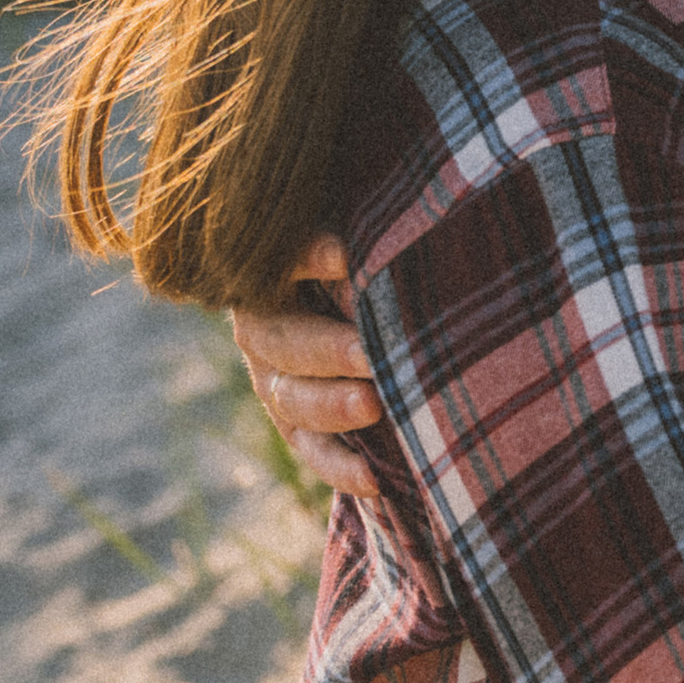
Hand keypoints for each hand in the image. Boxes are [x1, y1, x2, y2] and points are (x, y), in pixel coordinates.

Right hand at [227, 232, 381, 498]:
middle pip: (281, 339)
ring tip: (373, 406)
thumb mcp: (364, 231)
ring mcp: (276, 380)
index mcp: (273, 270)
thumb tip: (418, 205)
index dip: (308, 256)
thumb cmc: (374, 247)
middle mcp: (265, 327)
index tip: (347, 254)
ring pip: (291, 399)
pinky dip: (342, 467)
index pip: (281, 259)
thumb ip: (376, 224)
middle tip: (368, 351)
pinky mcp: (296, 426)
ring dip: (331, 405)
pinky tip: (376, 476)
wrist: (359, 306)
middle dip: (326, 348)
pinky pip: (312, 452)